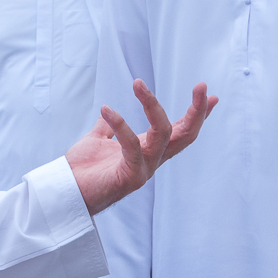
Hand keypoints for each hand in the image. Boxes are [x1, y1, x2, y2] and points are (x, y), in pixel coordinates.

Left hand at [66, 81, 216, 215]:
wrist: (66, 194)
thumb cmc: (83, 171)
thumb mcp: (98, 142)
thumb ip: (108, 128)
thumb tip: (108, 111)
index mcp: (149, 151)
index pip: (181, 131)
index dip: (198, 114)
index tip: (212, 95)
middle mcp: (152, 160)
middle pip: (186, 135)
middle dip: (197, 111)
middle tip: (202, 86)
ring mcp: (144, 170)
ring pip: (163, 134)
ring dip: (152, 106)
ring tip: (138, 83)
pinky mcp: (130, 177)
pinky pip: (132, 146)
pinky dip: (120, 124)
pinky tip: (106, 110)